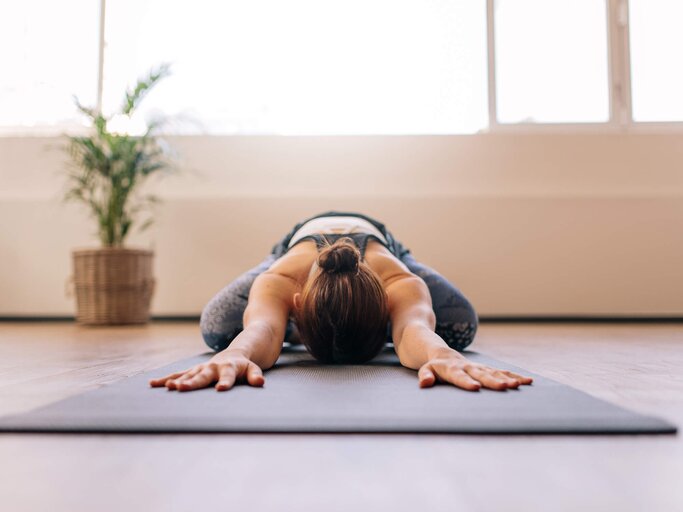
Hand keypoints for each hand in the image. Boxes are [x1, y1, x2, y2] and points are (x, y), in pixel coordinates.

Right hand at [149, 352, 264, 391]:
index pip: (228, 377)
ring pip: (188, 374)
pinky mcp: (193, 371)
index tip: (219, 389)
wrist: (234, 353)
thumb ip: (255, 376)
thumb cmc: (244, 366)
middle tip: (181, 388)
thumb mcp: (253, 369)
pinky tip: (153, 384)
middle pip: (202, 376)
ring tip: (168, 387)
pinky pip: (178, 374)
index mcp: (229, 368)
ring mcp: (201, 368)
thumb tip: (260, 382)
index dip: (224, 383)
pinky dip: (166, 379)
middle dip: (192, 382)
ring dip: (177, 380)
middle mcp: (213, 367)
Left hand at [418, 353, 532, 390]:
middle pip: (482, 375)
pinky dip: (515, 376)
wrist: (444, 355)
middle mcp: (469, 368)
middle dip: (494, 381)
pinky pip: (503, 372)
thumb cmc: (434, 367)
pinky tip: (528, 381)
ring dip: (508, 379)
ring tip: (521, 385)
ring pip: (495, 373)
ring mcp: (480, 368)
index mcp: (453, 370)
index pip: (459, 377)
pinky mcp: (488, 369)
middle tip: (506, 387)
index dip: (466, 382)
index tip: (475, 387)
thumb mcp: (425, 370)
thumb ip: (426, 376)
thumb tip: (424, 383)